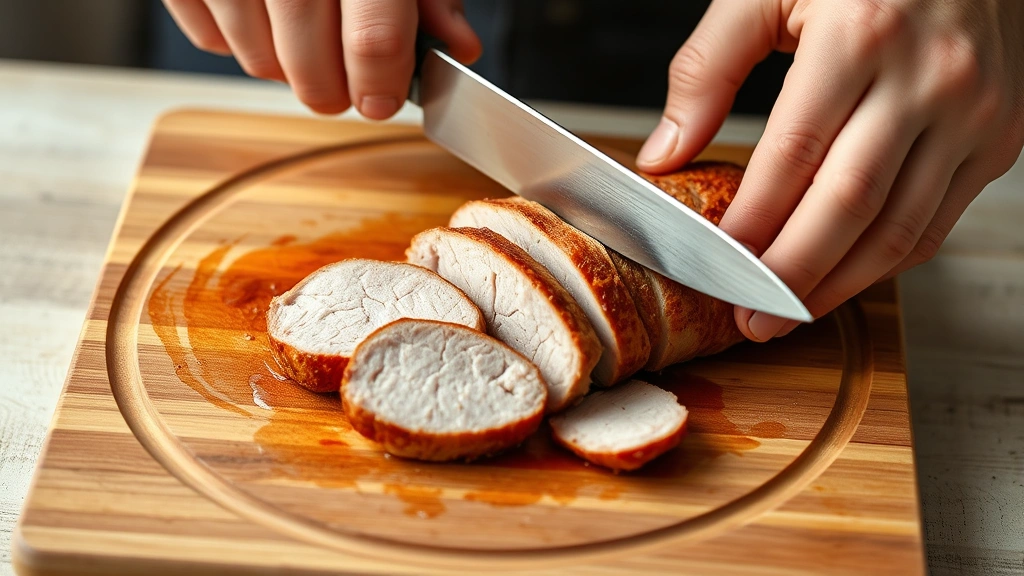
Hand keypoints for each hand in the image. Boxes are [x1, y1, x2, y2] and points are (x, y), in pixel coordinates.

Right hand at [164, 0, 480, 118]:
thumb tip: (457, 47)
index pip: (373, 37)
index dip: (381, 83)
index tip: (383, 101)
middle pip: (306, 57)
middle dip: (330, 91)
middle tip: (343, 94)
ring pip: (254, 56)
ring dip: (284, 69)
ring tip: (303, 46)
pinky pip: (207, 36)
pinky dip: (237, 41)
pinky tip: (262, 16)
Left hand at [637, 0, 1023, 340]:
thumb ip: (707, 68)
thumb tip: (664, 153)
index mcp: (861, 35)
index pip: (792, 156)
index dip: (750, 222)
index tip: (712, 264)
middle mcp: (929, 79)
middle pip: (848, 206)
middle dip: (790, 274)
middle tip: (749, 320)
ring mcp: (974, 112)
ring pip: (899, 228)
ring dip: (839, 285)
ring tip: (787, 316)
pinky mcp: (1000, 135)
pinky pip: (937, 221)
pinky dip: (887, 261)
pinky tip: (843, 278)